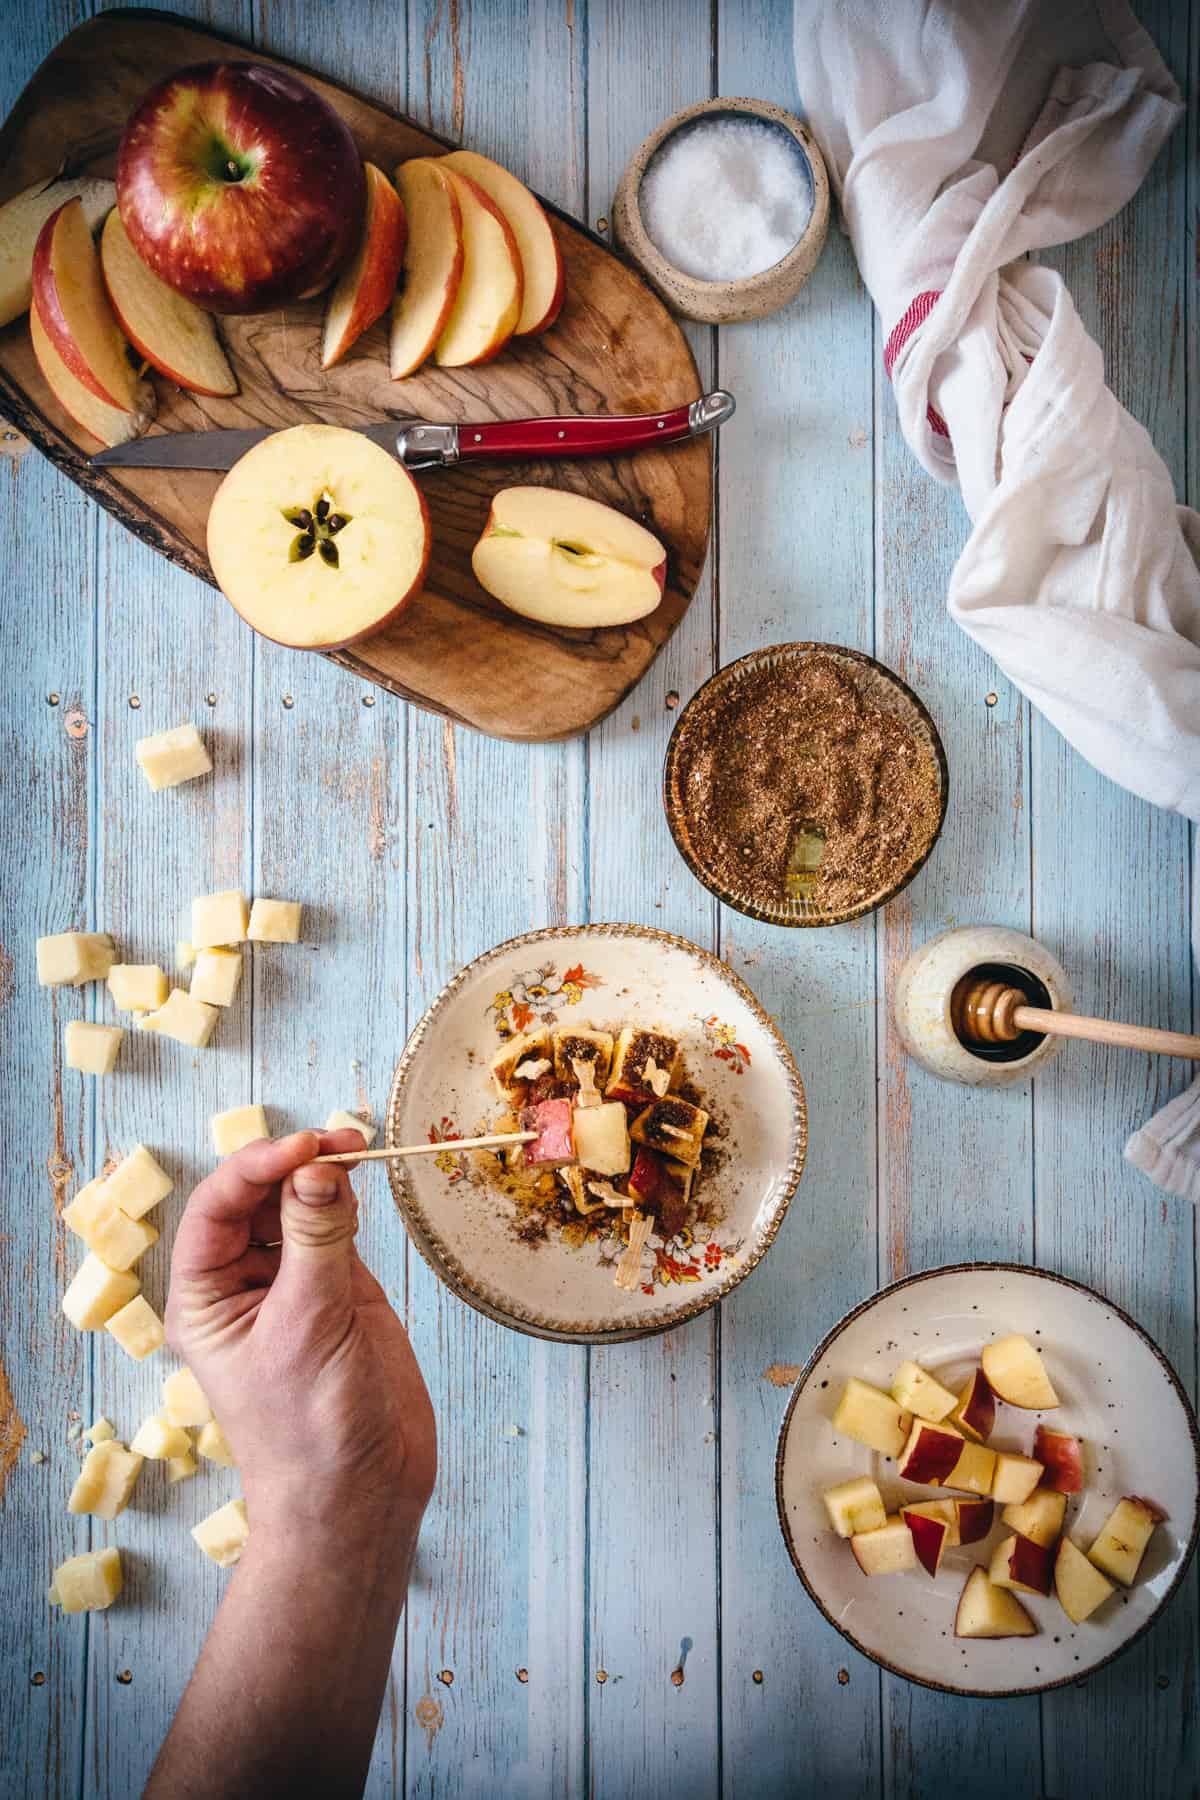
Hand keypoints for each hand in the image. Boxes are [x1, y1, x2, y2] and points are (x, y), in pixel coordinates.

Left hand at [166, 1130, 435, 1542]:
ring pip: (296, 1206)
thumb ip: (316, 1241)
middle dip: (293, 1163)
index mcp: (204, 1299)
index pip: (216, 1208)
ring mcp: (292, 1285)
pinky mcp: (339, 1290)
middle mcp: (241, 1285)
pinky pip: (335, 1227)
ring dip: (322, 1175)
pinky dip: (348, 1200)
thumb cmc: (311, 1431)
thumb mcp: (309, 1327)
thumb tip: (317, 1168)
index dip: (256, 1167)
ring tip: (356, 1153)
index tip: (306, 1146)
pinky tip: (361, 1184)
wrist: (361, 1497)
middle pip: (255, 1198)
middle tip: (342, 1142)